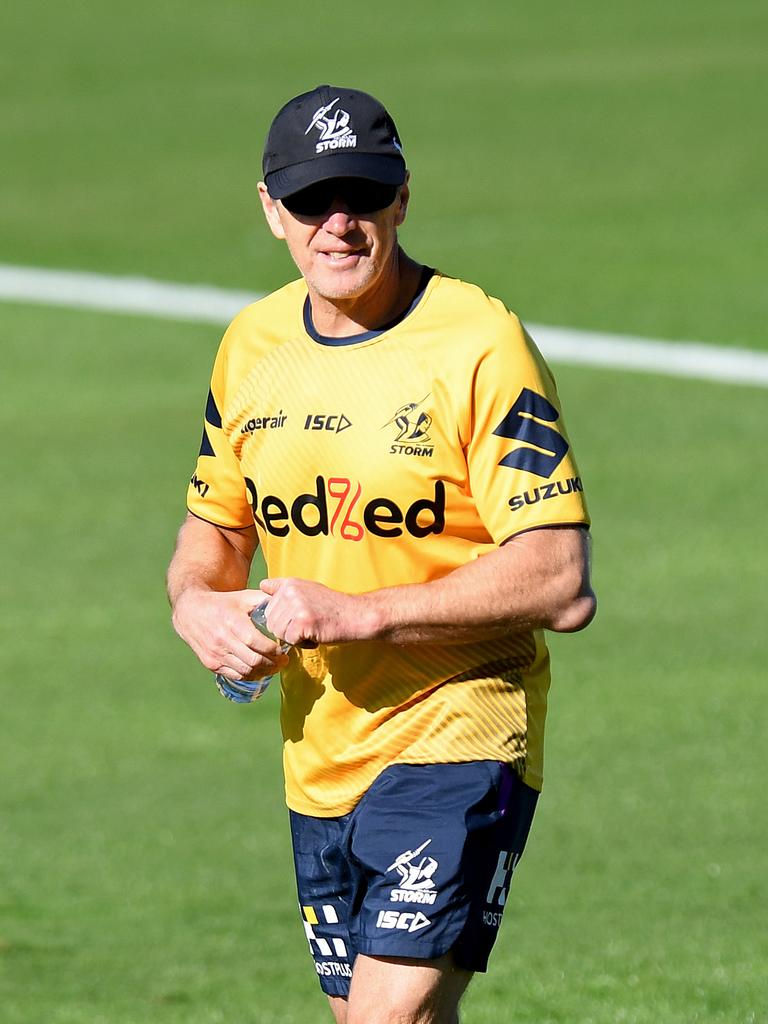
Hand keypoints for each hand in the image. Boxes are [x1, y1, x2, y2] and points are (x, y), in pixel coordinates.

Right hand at [172, 588, 289, 680]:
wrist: (191, 611)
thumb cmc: (222, 603)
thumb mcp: (243, 597)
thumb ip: (264, 600)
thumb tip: (287, 603)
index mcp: (232, 622)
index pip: (257, 643)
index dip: (273, 651)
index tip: (284, 651)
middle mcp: (222, 640)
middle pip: (253, 661)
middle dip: (273, 664)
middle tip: (283, 661)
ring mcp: (215, 654)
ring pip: (245, 671)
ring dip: (263, 672)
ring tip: (274, 667)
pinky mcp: (210, 663)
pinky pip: (235, 675)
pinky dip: (250, 676)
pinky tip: (259, 671)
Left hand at [259, 578, 378, 646]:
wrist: (356, 615)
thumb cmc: (332, 607)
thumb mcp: (307, 589)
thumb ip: (283, 589)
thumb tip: (262, 585)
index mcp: (289, 583)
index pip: (266, 606)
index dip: (279, 616)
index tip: (295, 616)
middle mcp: (290, 592)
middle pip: (271, 621)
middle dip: (286, 629)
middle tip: (308, 624)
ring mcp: (296, 606)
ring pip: (278, 632)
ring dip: (294, 637)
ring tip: (312, 629)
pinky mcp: (302, 622)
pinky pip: (290, 641)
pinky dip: (303, 644)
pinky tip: (316, 635)